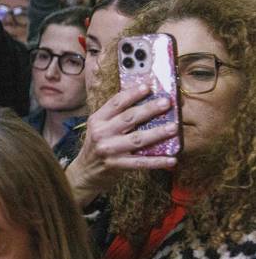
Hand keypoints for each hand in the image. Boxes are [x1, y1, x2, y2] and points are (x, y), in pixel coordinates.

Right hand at [65, 85, 177, 206]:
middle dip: (149, 109)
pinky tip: (171, 159)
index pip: (116, 103)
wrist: (85, 171)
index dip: (132, 94)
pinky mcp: (116, 165)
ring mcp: (108, 150)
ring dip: (157, 133)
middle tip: (166, 102)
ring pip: (136, 139)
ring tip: (173, 127)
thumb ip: (115, 116)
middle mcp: (101, 133)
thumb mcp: (100, 127)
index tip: (148, 86)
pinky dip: (157, 161)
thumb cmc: (98, 145)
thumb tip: (142, 101)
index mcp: (97, 120)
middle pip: (128, 118)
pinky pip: (140, 162)